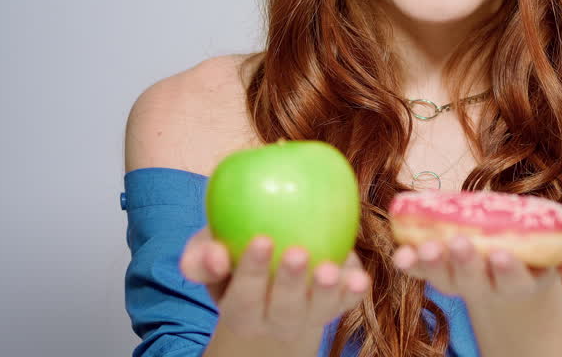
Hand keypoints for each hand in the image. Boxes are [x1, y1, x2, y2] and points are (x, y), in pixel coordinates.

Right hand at [179, 226, 369, 342]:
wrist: (267, 292)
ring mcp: (309, 316)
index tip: (261, 240)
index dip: (252, 272)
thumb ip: (203, 257)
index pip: (244, 297)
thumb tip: (215, 254)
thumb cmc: (233, 262)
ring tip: (331, 269)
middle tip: (297, 253)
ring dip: (327, 291)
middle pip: (285, 310)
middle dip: (291, 283)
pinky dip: (354, 290)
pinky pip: (347, 301)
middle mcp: (277, 321)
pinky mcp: (335, 305)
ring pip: (319, 311)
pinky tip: (359, 277)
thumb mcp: (209, 259)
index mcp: (242, 312)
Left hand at [391, 213, 561, 308]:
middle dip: (467, 262)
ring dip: (433, 264)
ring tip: (425, 247)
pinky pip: (421, 269)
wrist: (511, 255)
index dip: (508, 268)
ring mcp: (459, 278)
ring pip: (445, 277)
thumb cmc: (541, 243)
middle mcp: (488, 284)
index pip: (515, 278)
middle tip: (460, 244)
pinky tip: (401, 253)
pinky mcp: (437, 269)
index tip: (500, 254)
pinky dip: (411, 263)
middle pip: (475, 279)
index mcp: (522, 279)